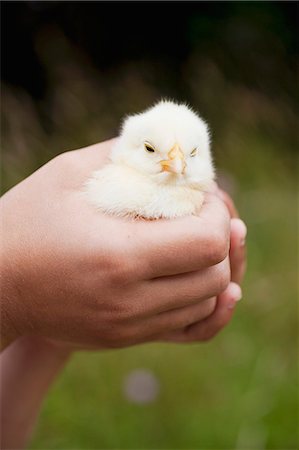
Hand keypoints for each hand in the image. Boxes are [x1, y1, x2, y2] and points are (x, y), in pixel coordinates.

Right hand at [1, 140, 231, 350]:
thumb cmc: (24, 222)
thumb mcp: (68, 174)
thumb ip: (125, 155)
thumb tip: (170, 147)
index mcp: (119, 254)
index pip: (207, 242)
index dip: (218, 214)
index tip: (204, 197)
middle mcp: (129, 300)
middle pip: (215, 275)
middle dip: (223, 240)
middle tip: (206, 217)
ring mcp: (128, 326)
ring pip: (207, 303)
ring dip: (215, 269)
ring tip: (200, 243)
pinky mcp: (124, 338)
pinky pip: (190, 331)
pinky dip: (210, 309)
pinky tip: (216, 290)